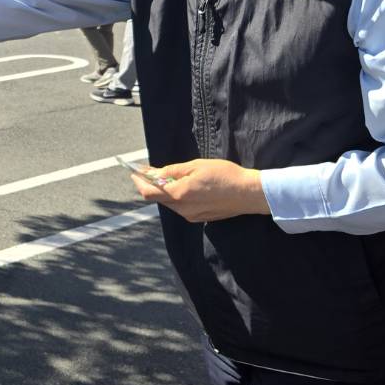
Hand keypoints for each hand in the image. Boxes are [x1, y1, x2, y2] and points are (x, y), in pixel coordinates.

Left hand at [132, 158, 270, 222]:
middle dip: (151, 185)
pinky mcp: (199, 218)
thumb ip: (173, 171)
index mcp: (179, 194)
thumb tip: (155, 173)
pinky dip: (176, 197)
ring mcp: (191, 215)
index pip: (149, 192)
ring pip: (169, 203)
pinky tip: (184, 187)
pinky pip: (181, 207)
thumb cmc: (225, 175)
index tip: (135, 172)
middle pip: (158, 198)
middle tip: (150, 171)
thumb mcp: (196, 166)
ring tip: (168, 177)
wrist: (249, 193)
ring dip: (165, 191)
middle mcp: (182, 208)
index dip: (139, 182)